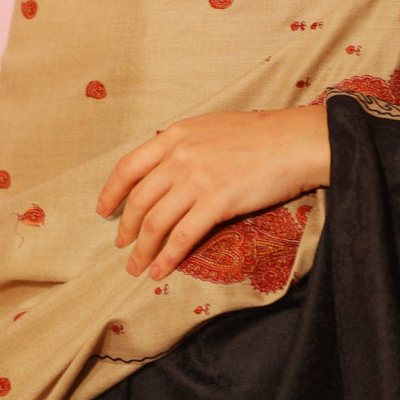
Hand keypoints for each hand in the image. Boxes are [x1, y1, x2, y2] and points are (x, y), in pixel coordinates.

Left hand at [95, 104, 329, 279]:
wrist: (296, 142)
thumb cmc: (261, 135)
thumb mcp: (211, 128)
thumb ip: (184, 145)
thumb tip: (165, 164)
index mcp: (175, 136)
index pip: (128, 167)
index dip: (111, 192)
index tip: (104, 210)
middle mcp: (179, 157)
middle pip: (139, 200)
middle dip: (126, 228)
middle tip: (121, 245)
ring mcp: (197, 180)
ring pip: (155, 223)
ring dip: (142, 250)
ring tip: (136, 267)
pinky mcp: (217, 202)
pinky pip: (182, 237)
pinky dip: (166, 259)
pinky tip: (159, 272)